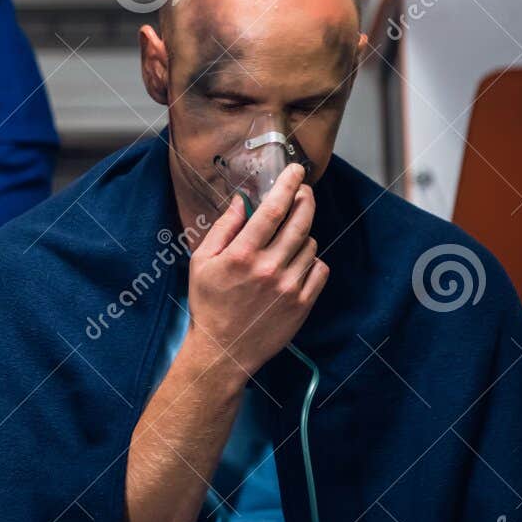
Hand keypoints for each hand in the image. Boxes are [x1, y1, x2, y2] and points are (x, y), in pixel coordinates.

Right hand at [182, 162, 328, 381]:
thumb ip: (224, 228)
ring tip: (287, 241)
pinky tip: (295, 264)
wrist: (223, 351)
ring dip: (302, 235)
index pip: (273, 209)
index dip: (287, 184)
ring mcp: (289, 287)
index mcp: (242, 254)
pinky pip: (319, 269)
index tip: (295, 169)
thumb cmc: (209, 304)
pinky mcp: (302, 304)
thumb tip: (243, 201)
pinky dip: (311, 261)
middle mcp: (269, 268)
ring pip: (310, 245)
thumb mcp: (202, 262)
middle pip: (300, 221)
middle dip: (305, 199)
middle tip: (303, 192)